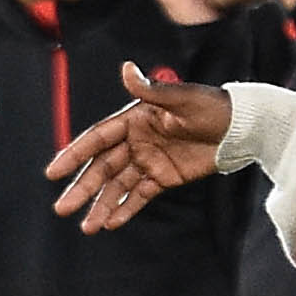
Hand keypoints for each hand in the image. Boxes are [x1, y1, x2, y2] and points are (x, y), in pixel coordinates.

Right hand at [47, 65, 232, 232]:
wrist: (241, 127)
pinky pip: (140, 195)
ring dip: (101, 205)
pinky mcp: (164, 177)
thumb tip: (127, 68)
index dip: (74, 155)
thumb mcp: (182, 98)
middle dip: (82, 189)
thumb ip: (151, 90)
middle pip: (102, 168)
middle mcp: (136, 141)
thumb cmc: (212, 107)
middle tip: (61, 209)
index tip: (53, 172)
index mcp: (134, 119)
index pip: (97, 139)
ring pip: (117, 187)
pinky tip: (111, 223)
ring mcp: (149, 160)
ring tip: (87, 227)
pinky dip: (126, 209)